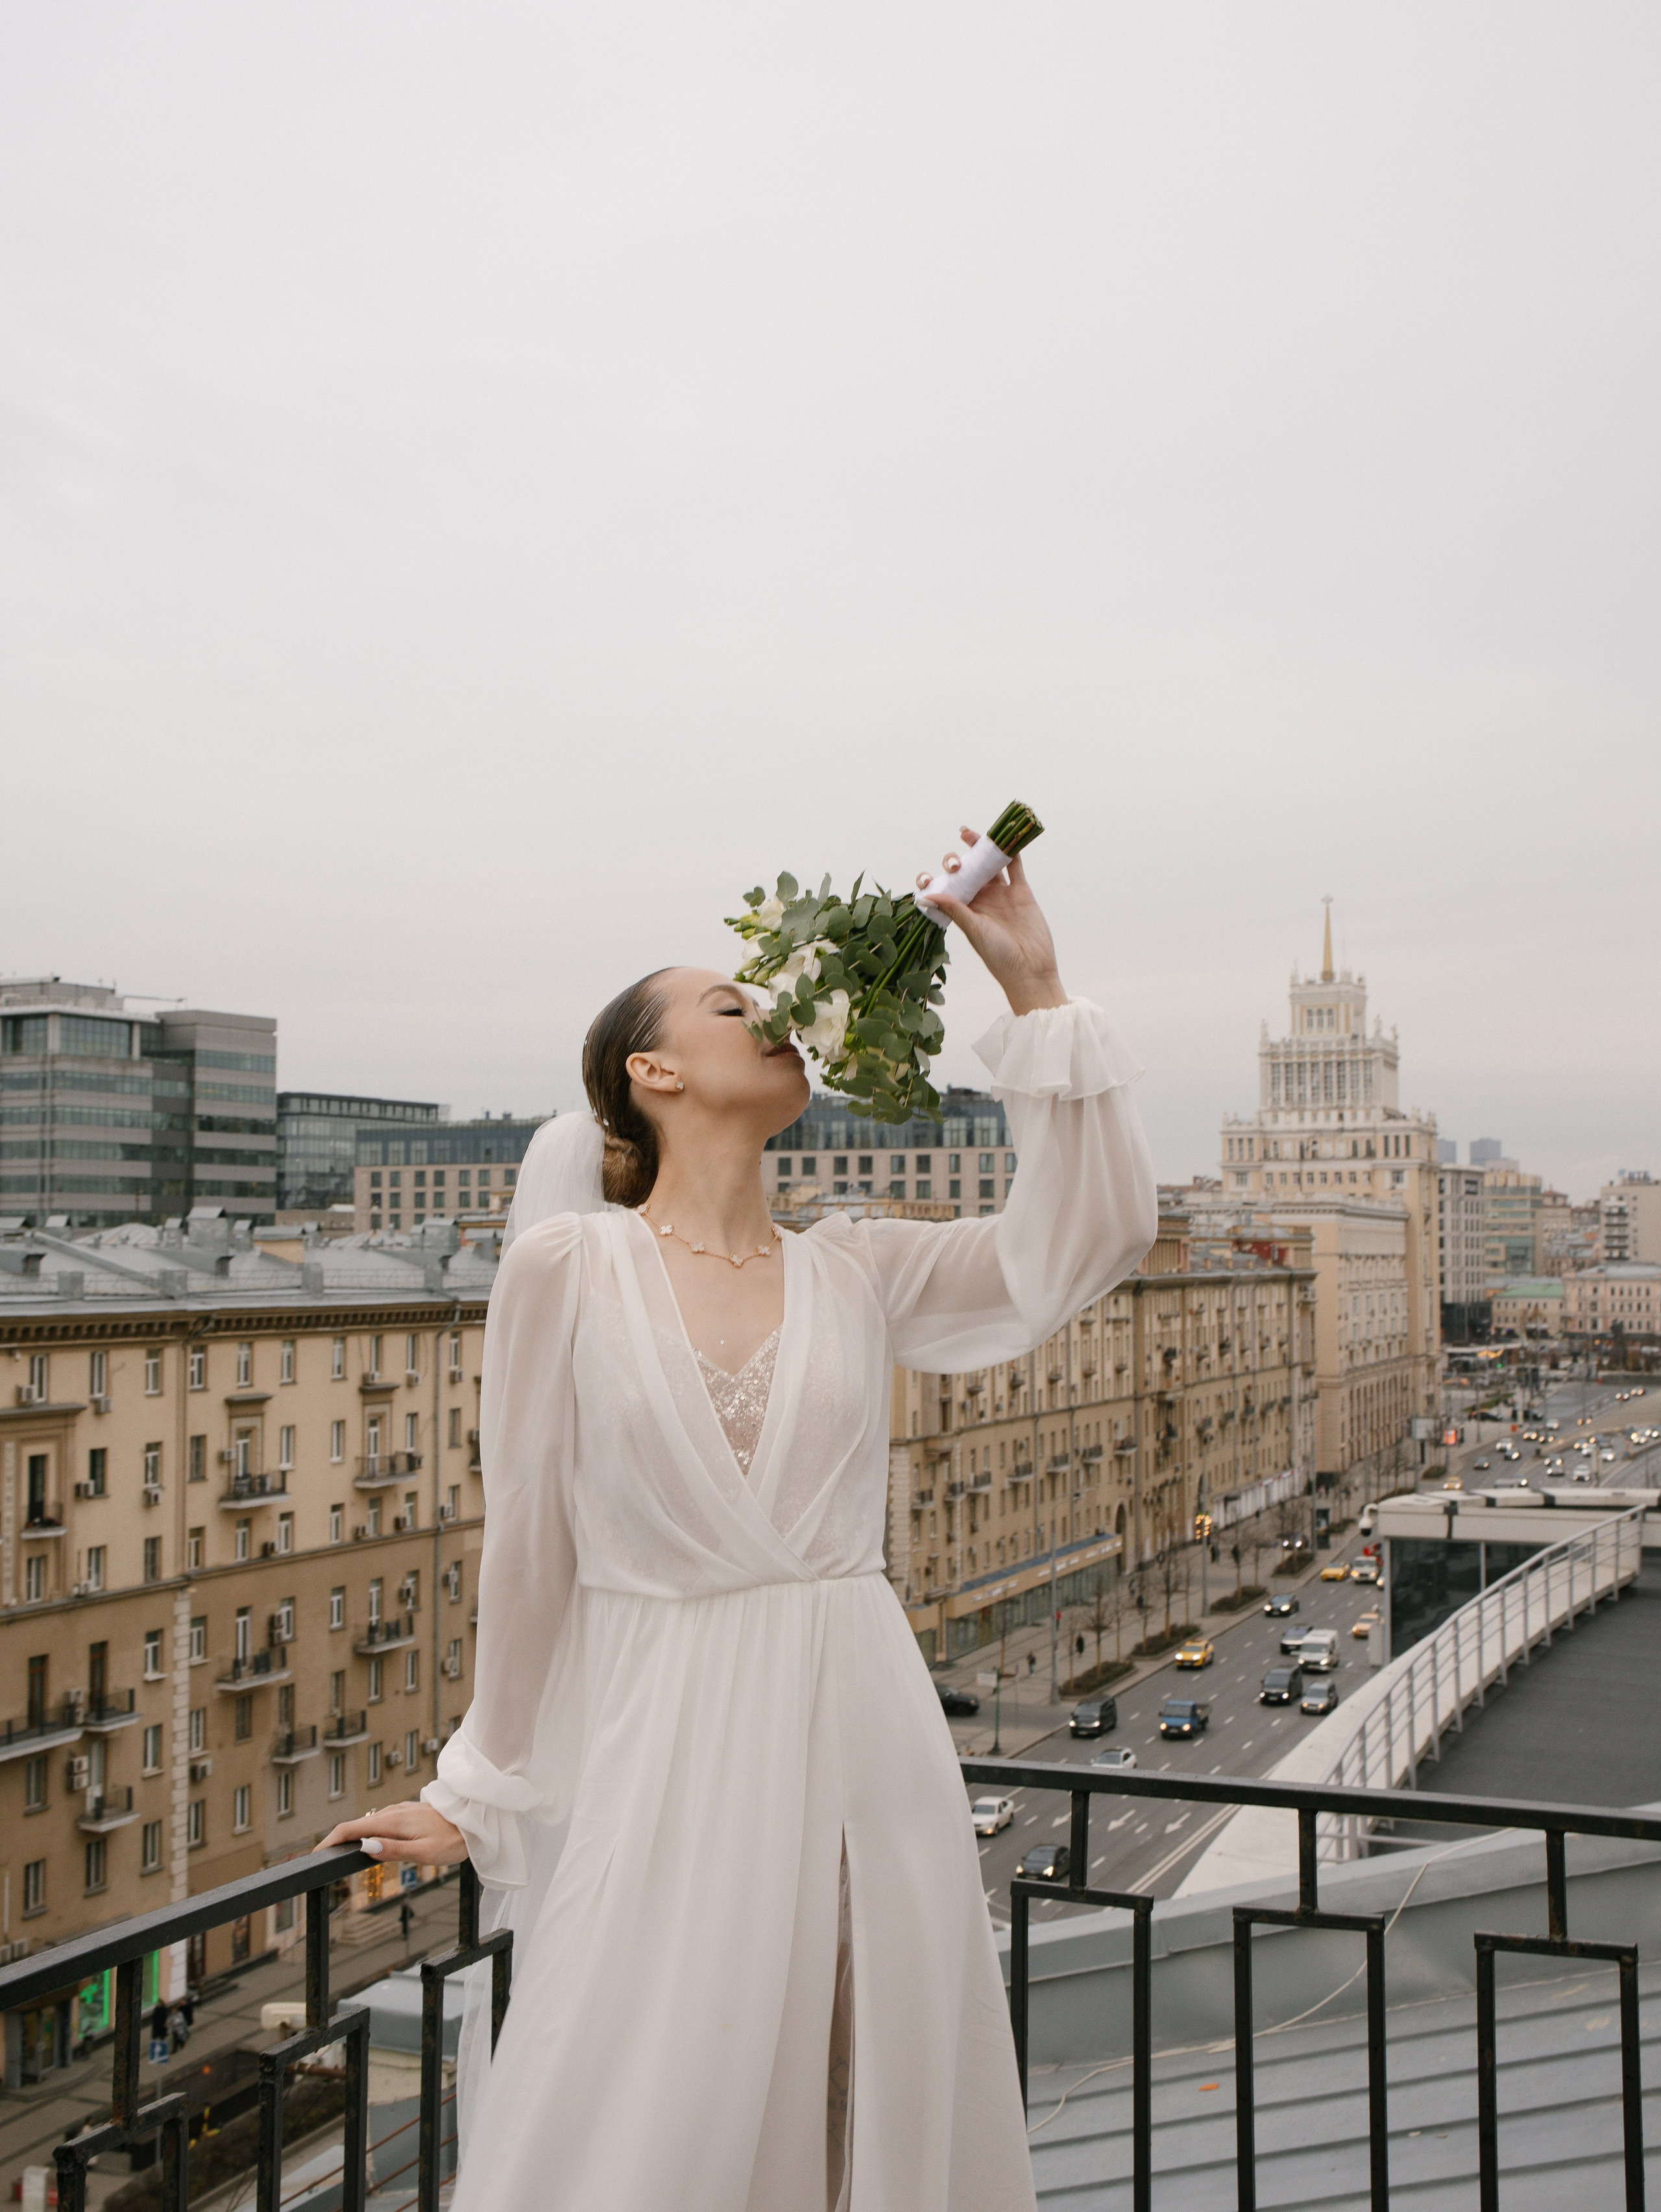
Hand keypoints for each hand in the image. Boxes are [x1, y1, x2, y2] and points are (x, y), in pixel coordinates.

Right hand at [321, 1798, 468, 1866]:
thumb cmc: (453, 1840)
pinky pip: (379, 1823)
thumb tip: (363, 1847)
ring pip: (368, 1824)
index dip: (330, 1841)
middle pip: (355, 1826)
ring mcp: (399, 1812)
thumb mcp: (424, 1853)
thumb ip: (393, 1850)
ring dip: (350, 1837)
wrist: (476, 1821)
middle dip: (335, 1840)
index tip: (314, 1855)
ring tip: (335, 1854)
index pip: (351, 1829)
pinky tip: (365, 1843)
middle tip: (319, 1859)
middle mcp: (393, 1813)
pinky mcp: (406, 1815)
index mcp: (393, 1822)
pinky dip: (366, 1833)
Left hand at [923, 829, 1065, 1014]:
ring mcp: (1002, 894)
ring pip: (988, 865)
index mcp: (964, 911)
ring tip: (967, 833)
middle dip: (956, 862)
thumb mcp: (974, 931)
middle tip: (956, 865)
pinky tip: (1004, 836)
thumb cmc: (998, 956)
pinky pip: (1015, 867)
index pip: (945, 890)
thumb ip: (954, 909)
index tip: (928, 878)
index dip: (934, 880)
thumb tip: (925, 895)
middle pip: (965, 872)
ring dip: (980, 848)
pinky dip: (1011, 851)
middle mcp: (981, 900)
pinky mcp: (1022, 892)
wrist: (1030, 969)